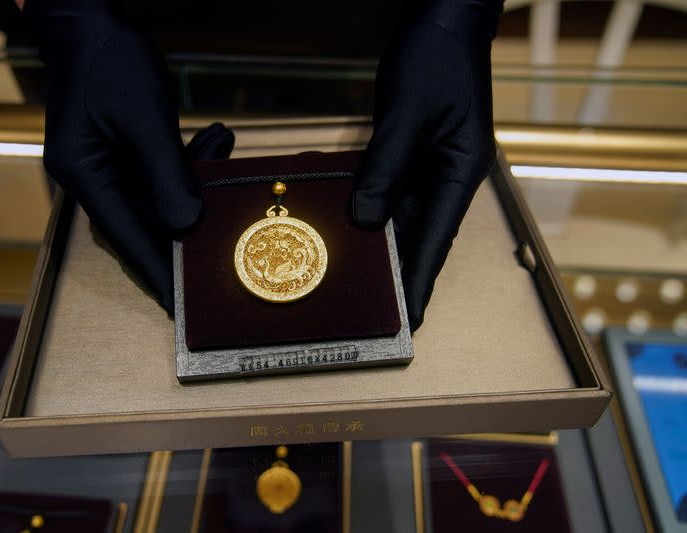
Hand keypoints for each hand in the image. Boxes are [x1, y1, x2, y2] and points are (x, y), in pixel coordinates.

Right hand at [24, 1, 231, 314]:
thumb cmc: (110, 62)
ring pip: (156, 195)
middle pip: (142, 221)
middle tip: (219, 256)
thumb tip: (186, 226)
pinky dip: (187, 162)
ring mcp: (105, 163)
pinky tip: (216, 140)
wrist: (88, 20)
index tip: (177, 307)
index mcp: (85, 174)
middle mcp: (91, 176)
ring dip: (194, 182)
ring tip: (223, 152)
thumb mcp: (145, 120)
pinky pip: (159, 171)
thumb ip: (167, 175)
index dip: (156, 272)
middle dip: (184, 230)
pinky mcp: (120, 150)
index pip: (126, 238)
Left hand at [352, 1, 501, 330]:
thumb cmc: (436, 58)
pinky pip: (385, 192)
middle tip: (374, 316)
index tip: (407, 322)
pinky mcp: (407, 156)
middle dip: (397, 275)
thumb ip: (386, 168)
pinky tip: (344, 233)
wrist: (442, 19)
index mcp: (459, 172)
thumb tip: (364, 220)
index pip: (437, 240)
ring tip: (355, 287)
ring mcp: (426, 167)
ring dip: (379, 249)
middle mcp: (445, 178)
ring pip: (399, 219)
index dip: (419, 282)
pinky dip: (367, 213)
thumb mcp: (409, 114)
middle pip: (418, 236)